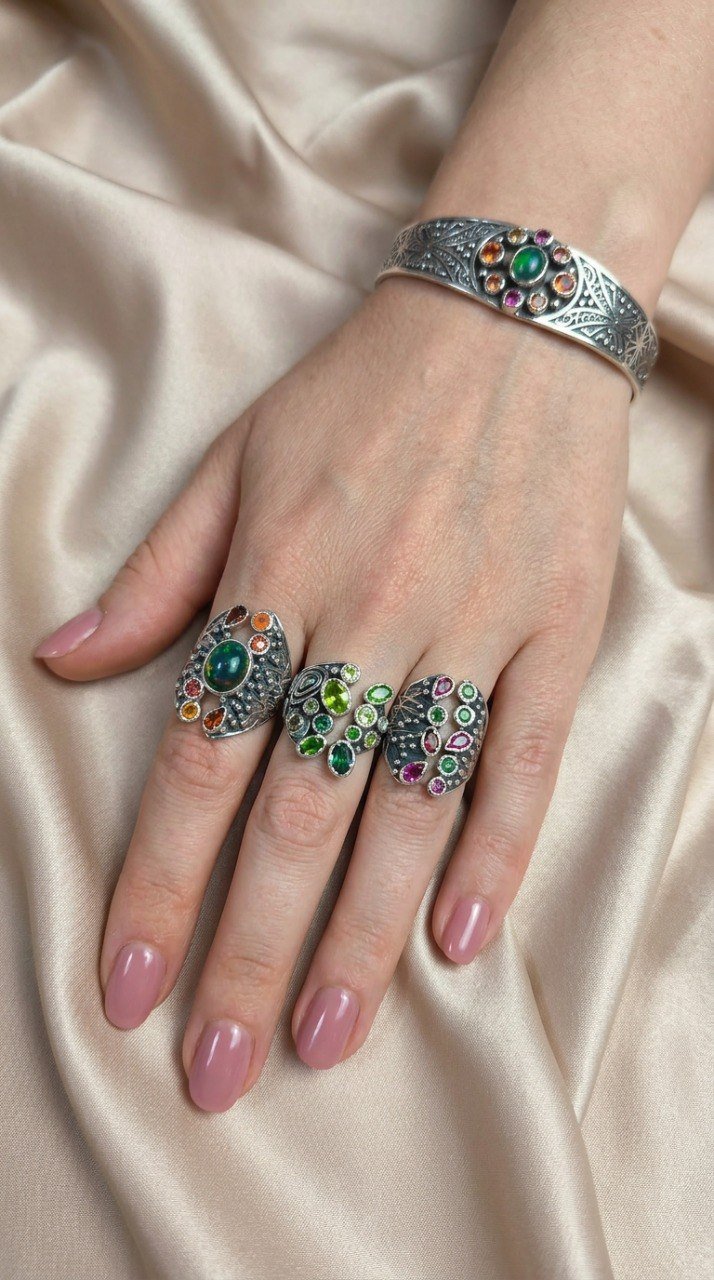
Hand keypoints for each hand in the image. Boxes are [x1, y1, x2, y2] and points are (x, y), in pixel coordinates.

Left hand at [36, 277, 630, 1109]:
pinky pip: (527, 756)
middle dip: (249, 951)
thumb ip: (156, 576)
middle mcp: (370, 610)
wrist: (512, 306)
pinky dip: (497, 851)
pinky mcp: (560, 626)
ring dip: (362, 933)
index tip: (125, 987)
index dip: (156, 883)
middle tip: (217, 1071)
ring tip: (323, 1043)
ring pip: (409, 805)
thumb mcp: (235, 458)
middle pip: (296, 810)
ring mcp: (474, 623)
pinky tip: (458, 941)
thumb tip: (56, 664)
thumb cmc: (362, 390)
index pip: (200, 757)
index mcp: (278, 571)